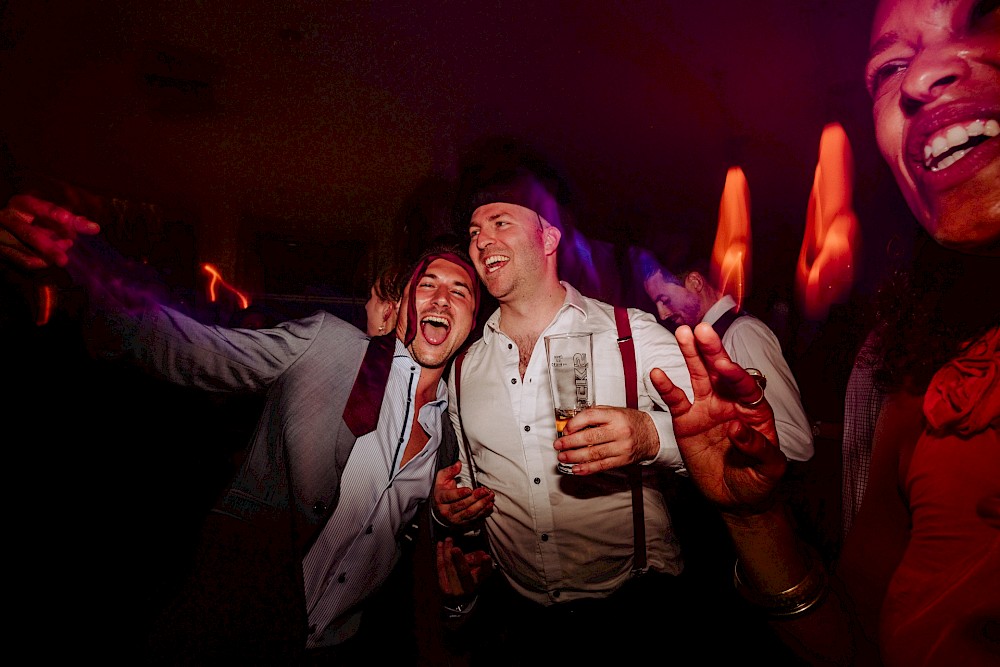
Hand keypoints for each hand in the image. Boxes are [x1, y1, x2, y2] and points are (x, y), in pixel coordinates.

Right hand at [0, 195, 99, 268]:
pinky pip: (23, 260)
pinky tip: (48, 260)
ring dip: (47, 256)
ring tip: (62, 258)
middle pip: (29, 234)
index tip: (67, 220)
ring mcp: (2, 234)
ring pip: (26, 250)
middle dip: (49, 248)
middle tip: (64, 261)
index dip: (53, 213)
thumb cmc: (31, 218)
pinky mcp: (1, 249)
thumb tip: (92, 227)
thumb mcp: (46, 214)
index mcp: (21, 203)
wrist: (3, 227)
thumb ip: (68, 220)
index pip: (39, 207)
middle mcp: (9, 218)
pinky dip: (39, 262)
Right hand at [433, 461, 494, 526]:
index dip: (459, 494)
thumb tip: (458, 464)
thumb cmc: (442, 491)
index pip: (449, 497)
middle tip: (485, 490)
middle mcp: (446, 511)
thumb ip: (450, 471)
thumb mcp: (441, 479)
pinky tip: (489, 505)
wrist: (439, 509)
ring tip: (490, 496)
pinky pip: (475, 519)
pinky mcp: (463, 523)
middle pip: (462, 505)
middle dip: (475, 497)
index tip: (469, 489)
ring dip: (482, 505)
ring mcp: (455, 519)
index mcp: (440, 498)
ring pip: (470, 513)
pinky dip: (483, 512)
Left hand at [436, 537, 491, 597]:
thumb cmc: (469, 579)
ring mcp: (454, 589)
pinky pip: (440, 568)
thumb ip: (476, 559)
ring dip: (446, 552)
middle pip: (464, 572)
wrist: (458, 600)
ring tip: (447, 540)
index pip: (485, 572)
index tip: (486, 557)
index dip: (486, 565)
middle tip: (455, 549)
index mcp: (479, 581)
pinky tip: (440, 545)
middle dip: (458, 559)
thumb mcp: (477, 570)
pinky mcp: (444, 587)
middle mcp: (468, 587)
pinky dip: (439, 555)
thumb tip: (467, 554)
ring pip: (449, 567)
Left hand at [554, 406, 658, 474]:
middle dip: (570, 443)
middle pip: (590, 437)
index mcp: (615, 416)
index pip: (590, 417)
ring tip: (563, 457)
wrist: (652, 434)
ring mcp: (622, 447)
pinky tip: (576, 469)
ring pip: (594, 454)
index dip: (575, 423)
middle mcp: (619, 431)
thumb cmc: (631, 421)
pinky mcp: (623, 460)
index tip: (565, 429)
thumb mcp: (615, 410)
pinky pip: (602, 466)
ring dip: (575, 457)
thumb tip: (573, 423)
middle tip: (558, 445)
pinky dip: (587, 468)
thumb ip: (595, 414)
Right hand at [650, 323, 785, 512]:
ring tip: (683, 334)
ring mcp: (706, 409)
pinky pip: (676, 401)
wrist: (734, 498)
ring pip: (698, 376)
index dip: (735, 375)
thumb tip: (737, 428)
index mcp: (754, 410)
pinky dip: (666, 387)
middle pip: (720, 372)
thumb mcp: (769, 469)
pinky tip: (657, 373)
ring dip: (691, 355)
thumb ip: (758, 448)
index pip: (745, 386)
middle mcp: (730, 403)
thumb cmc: (757, 480)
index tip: (724, 365)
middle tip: (702, 330)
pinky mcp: (686, 421)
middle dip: (712, 350)